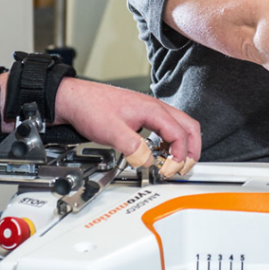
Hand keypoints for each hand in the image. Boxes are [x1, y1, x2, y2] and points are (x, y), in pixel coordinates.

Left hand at [53, 77, 200, 176]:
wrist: (76, 99)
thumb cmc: (91, 107)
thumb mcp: (111, 131)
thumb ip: (132, 147)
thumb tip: (149, 161)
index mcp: (152, 110)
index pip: (179, 134)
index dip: (180, 155)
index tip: (170, 170)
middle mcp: (155, 108)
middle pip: (189, 127)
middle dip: (193, 149)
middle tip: (185, 168)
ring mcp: (151, 111)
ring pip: (180, 126)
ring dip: (183, 146)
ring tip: (175, 164)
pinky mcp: (144, 115)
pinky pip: (167, 127)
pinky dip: (171, 142)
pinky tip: (160, 153)